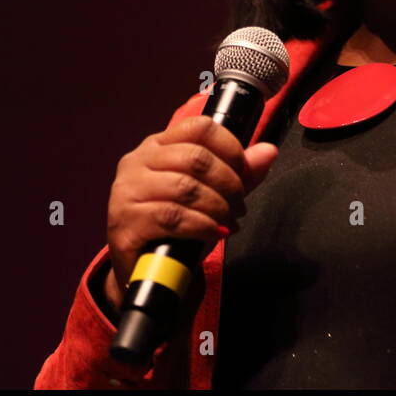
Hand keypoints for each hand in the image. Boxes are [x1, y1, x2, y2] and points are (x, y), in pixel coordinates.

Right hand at [104, 114, 277, 309]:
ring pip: (185, 187)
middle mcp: (137, 162)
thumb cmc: (176, 225)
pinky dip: (202, 225)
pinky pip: (173, 217)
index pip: (199, 127)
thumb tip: (269, 151)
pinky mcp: (126, 223)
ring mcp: (127, 192)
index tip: (244, 173)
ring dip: (217, 206)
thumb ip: (239, 173)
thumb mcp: (211, 193)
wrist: (144, 268)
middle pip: (195, 157)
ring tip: (228, 221)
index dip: (231, 148)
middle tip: (239, 205)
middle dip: (228, 183)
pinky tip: (214, 232)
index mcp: (157, 145)